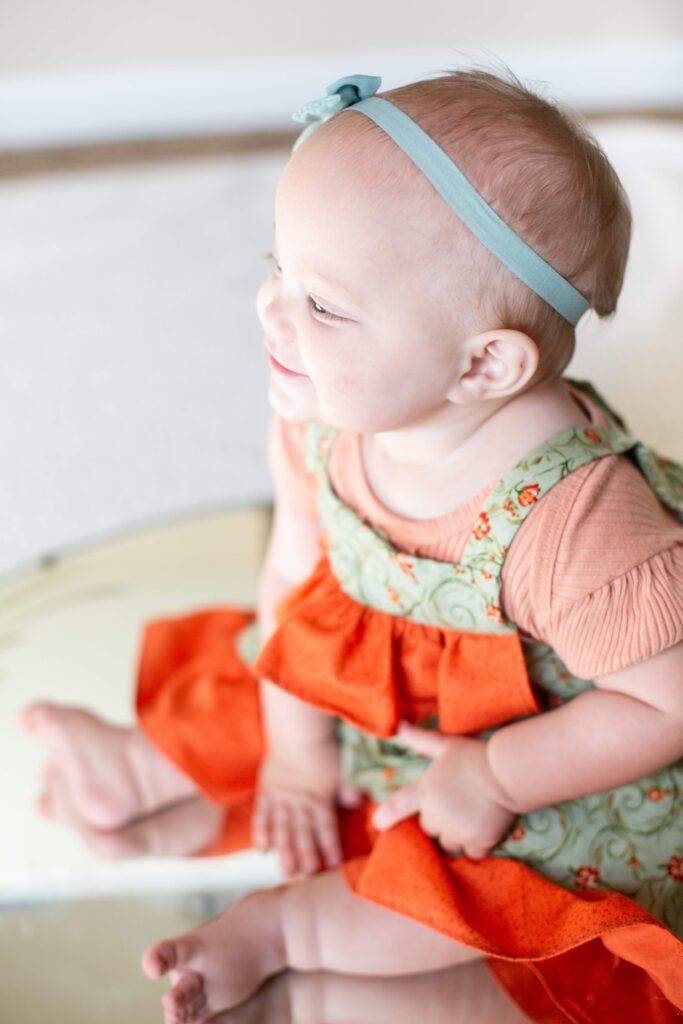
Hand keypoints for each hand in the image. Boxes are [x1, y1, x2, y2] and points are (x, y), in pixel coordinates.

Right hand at [251, 738, 362, 879]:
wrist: (297, 732)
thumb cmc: (323, 751)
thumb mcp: (340, 771)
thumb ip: (348, 791)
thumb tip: (359, 804)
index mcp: (320, 798)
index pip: (326, 828)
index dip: (330, 847)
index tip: (333, 866)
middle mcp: (300, 802)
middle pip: (303, 834)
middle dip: (305, 858)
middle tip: (305, 880)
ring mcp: (281, 798)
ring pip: (282, 829)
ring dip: (284, 852)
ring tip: (286, 872)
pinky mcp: (266, 791)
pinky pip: (262, 814)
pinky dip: (261, 831)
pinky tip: (263, 849)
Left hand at [372, 721, 517, 859]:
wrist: (506, 773)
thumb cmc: (474, 756)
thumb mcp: (446, 744)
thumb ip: (422, 740)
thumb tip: (400, 726)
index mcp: (426, 791)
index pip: (401, 805)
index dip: (388, 815)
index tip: (378, 824)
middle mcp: (437, 814)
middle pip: (429, 828)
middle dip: (439, 820)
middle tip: (457, 804)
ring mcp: (457, 830)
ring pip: (449, 843)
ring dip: (456, 835)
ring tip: (471, 817)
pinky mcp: (478, 842)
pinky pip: (471, 853)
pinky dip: (476, 845)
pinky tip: (484, 830)